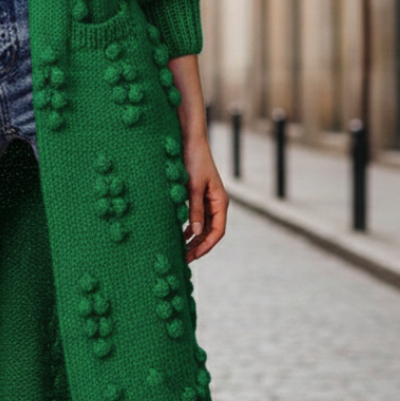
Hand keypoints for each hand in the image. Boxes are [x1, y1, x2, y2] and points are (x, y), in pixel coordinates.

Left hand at [181, 133, 227, 262]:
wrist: (190, 141)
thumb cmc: (194, 161)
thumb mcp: (193, 187)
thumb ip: (195, 210)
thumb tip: (194, 234)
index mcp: (220, 202)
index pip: (217, 232)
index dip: (206, 246)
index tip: (193, 256)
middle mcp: (216, 203)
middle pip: (210, 232)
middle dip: (198, 246)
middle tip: (183, 259)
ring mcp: (207, 200)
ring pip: (203, 226)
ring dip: (193, 239)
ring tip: (180, 250)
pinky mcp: (198, 196)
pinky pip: (196, 217)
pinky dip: (188, 227)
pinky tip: (179, 234)